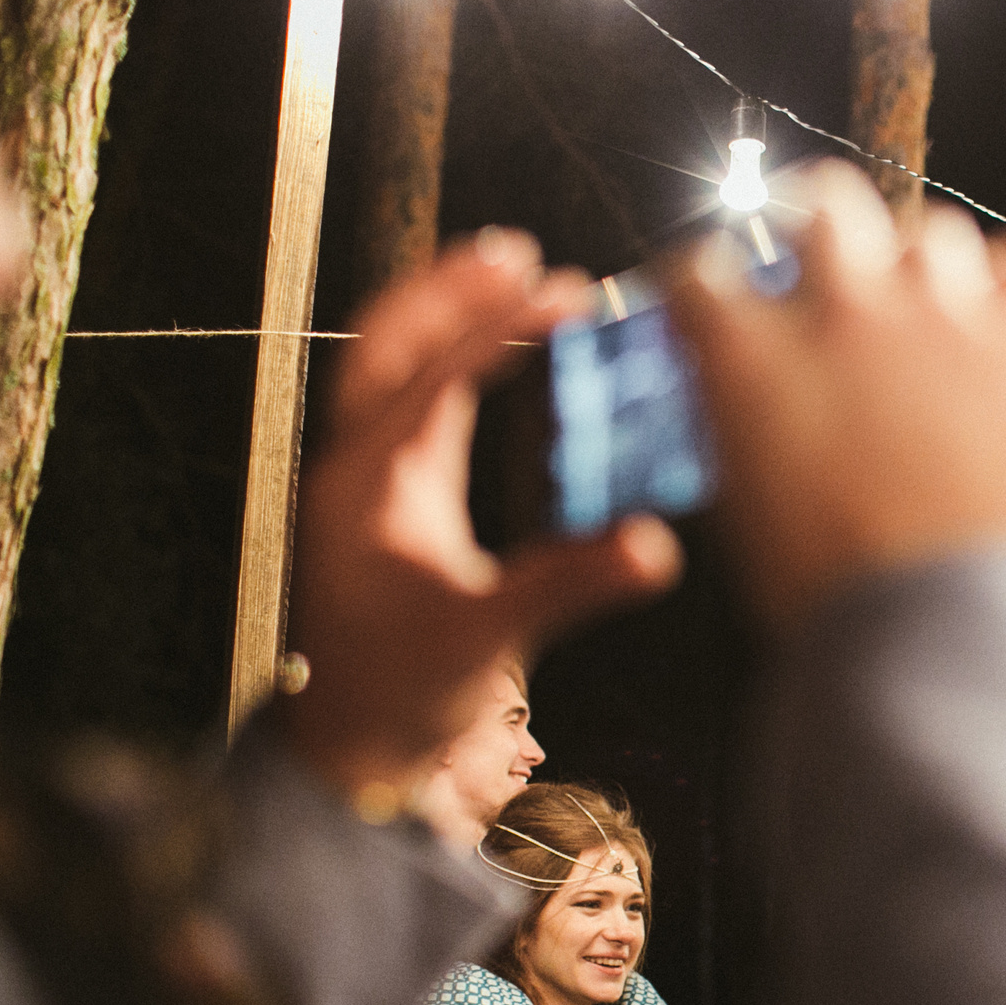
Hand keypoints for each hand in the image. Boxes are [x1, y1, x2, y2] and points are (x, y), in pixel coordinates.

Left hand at [283, 229, 683, 814]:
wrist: (349, 751)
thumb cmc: (401, 695)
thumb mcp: (489, 636)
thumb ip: (571, 581)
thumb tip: (656, 545)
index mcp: (376, 483)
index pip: (441, 373)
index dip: (505, 323)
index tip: (567, 291)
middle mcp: (355, 469)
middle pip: (387, 343)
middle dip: (448, 289)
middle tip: (513, 252)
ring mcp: (357, 484)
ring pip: (382, 367)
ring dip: (437, 316)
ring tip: (501, 281)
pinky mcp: (374, 507)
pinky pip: (398, 406)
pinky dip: (441, 366)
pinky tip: (488, 367)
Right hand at [663, 162, 1005, 629]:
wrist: (967, 641)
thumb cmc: (851, 610)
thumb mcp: (753, 523)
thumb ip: (745, 437)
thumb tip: (751, 409)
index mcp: (750, 360)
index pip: (703, 272)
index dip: (707, 285)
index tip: (718, 299)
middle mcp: (844, 311)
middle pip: (824, 205)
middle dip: (817, 226)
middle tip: (826, 260)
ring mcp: (947, 315)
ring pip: (929, 232)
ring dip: (917, 265)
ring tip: (927, 312)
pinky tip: (1002, 328)